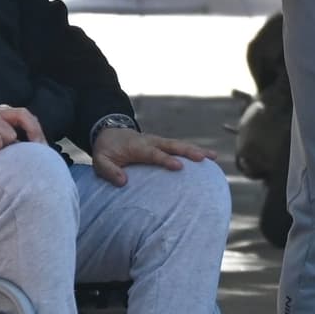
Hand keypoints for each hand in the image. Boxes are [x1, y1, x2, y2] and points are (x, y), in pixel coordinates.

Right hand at [0, 104, 45, 155]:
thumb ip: (13, 131)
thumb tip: (35, 145)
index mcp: (4, 111)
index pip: (28, 116)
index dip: (38, 130)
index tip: (44, 147)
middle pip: (23, 115)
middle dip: (33, 132)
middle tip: (37, 148)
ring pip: (10, 134)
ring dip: (8, 145)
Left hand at [91, 126, 216, 188]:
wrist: (109, 132)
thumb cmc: (106, 150)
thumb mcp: (101, 161)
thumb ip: (110, 171)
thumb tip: (123, 181)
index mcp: (138, 147)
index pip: (154, 154)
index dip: (166, 160)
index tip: (179, 166)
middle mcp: (151, 142)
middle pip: (172, 146)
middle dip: (188, 151)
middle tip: (203, 158)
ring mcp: (159, 142)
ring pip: (179, 145)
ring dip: (196, 150)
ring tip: (213, 157)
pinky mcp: (163, 145)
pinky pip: (179, 147)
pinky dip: (194, 150)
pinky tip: (208, 158)